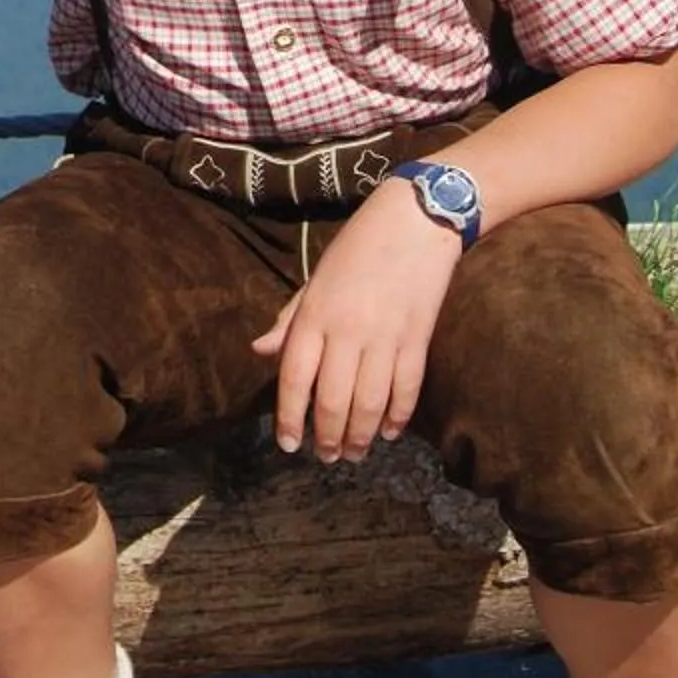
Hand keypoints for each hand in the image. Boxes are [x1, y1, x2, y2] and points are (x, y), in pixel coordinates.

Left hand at [250, 181, 464, 461]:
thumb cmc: (357, 248)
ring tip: (353, 453)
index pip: (294, 378)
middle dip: (327, 437)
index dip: (289, 417)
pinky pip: (406, 389)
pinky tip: (389, 433)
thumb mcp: (315, 280)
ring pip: (370, 403)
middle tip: (326, 457)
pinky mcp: (418, 339)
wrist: (414, 220)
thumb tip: (260, 352)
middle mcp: (347, 330)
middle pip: (332, 400)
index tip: (288, 444)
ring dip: (360, 436)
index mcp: (315, 314)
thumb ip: (289, 321)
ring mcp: (385, 337)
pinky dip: (398, 417)